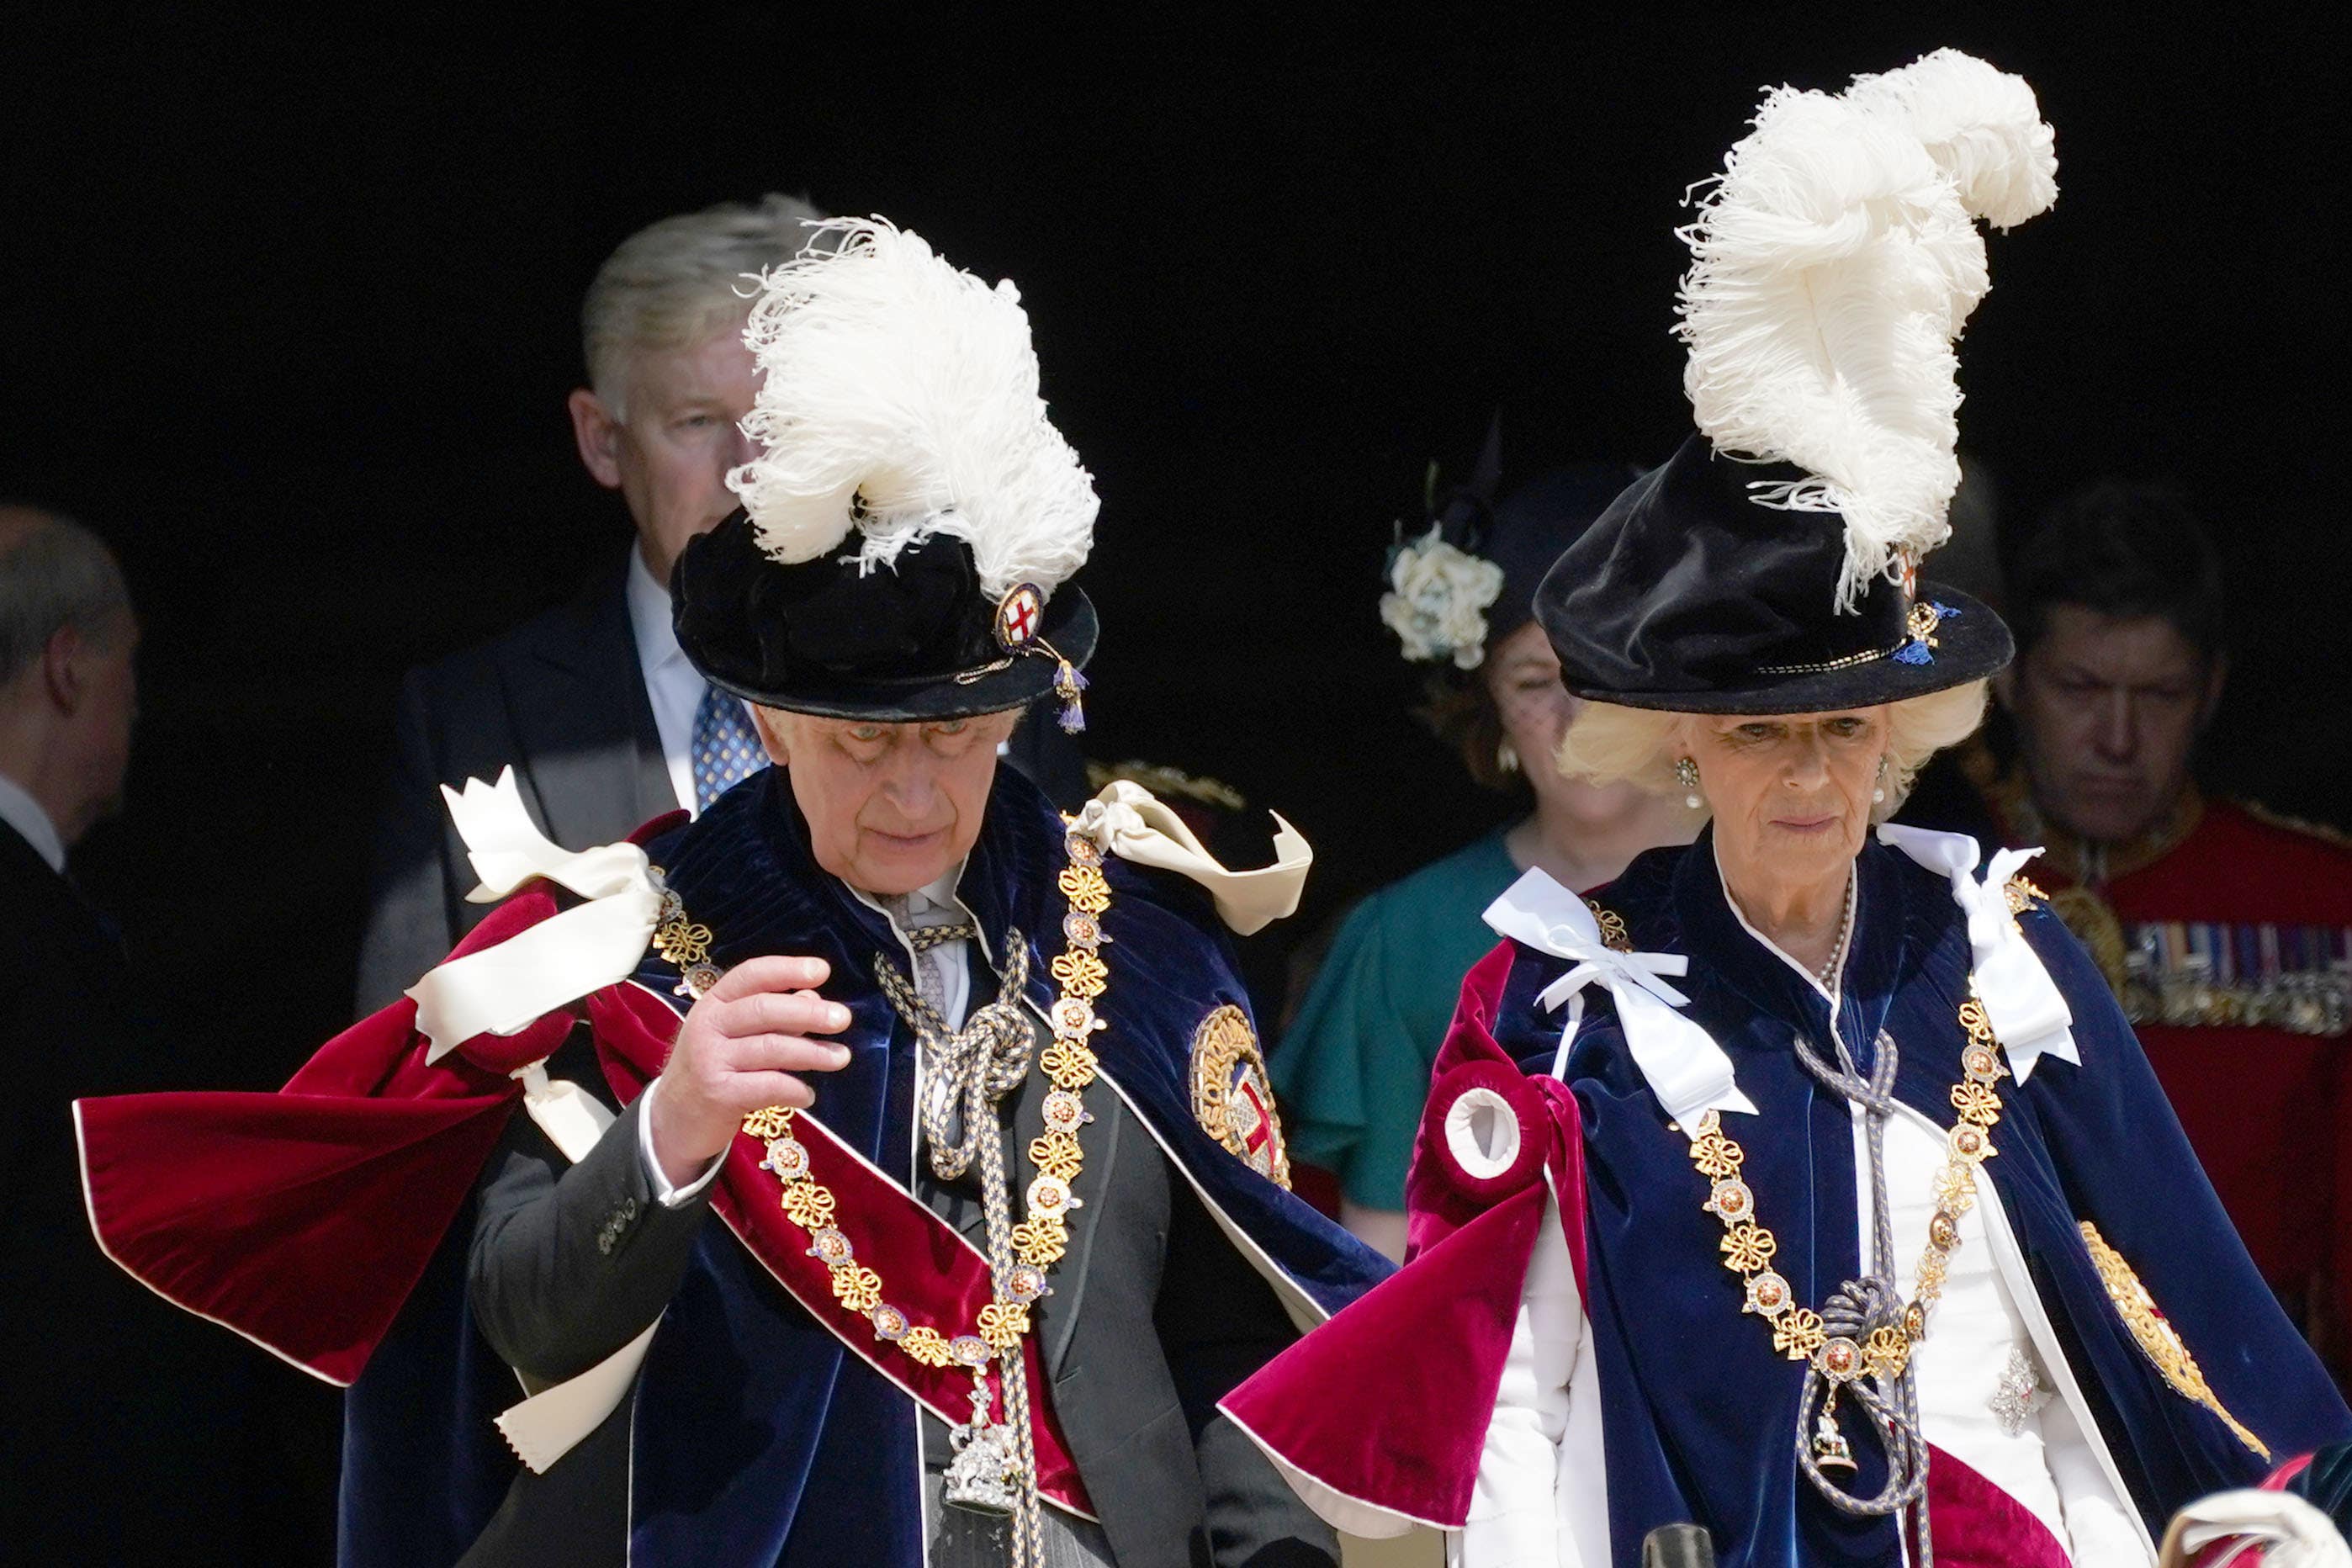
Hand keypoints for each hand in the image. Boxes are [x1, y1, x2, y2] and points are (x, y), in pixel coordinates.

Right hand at [648, 955, 851, 1188]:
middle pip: (764, 1009)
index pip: (751, 975)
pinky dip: (794, 1089)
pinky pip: (766, 1086)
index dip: (787, 969)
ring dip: (812, 1053)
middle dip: (807, 1013)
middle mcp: (708, 1025)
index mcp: (714, 1003)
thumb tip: (814, 998)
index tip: (822, 971)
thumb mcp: (737, 1036)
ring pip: (770, 1048)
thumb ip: (774, 1017)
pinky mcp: (717, 1094)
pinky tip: (808, 1095)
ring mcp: (709, 1060)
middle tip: (843, 1019)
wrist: (675, 1119)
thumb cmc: (715, 1068)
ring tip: (841, 1057)